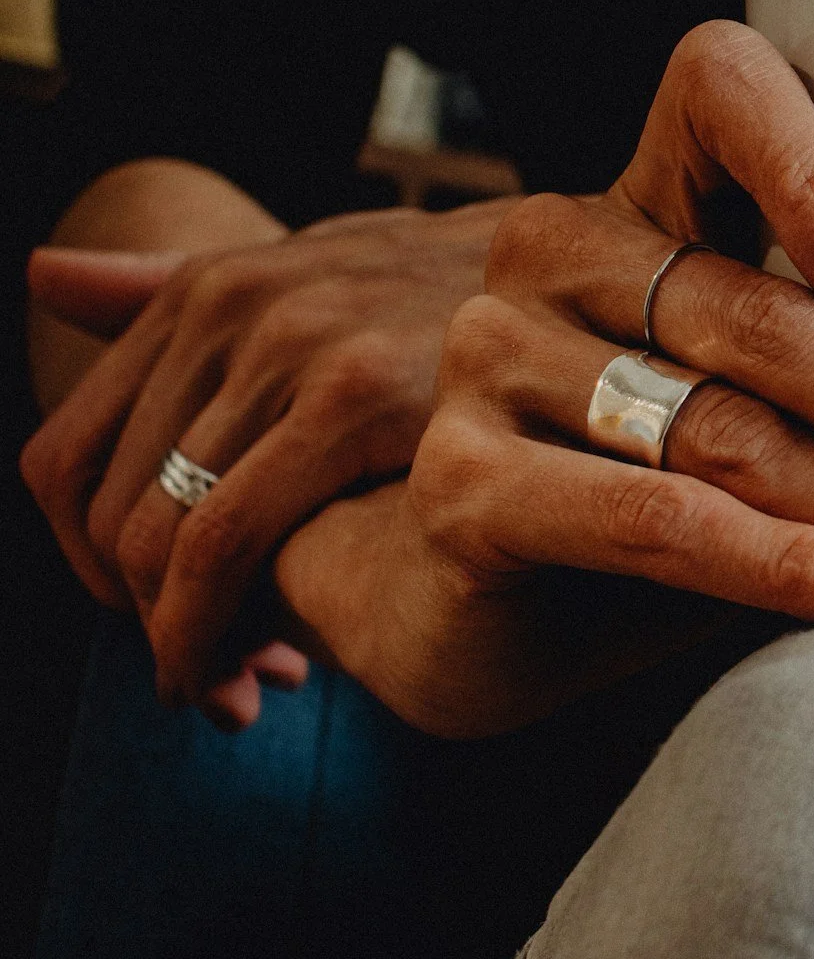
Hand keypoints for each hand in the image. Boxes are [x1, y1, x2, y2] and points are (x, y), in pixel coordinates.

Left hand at [21, 200, 511, 726]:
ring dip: (180, 640)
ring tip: (241, 686)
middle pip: (104, 511)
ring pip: (156, 538)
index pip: (66, 459)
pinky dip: (212, 627)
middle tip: (205, 678)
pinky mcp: (353, 393)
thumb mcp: (322, 272)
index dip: (89, 568)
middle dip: (138, 621)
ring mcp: (290, 343)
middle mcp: (231, 305)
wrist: (611, 276)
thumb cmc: (471, 296)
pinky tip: (269, 668)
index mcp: (209, 286)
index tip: (153, 622)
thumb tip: (40, 274)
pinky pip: (225, 540)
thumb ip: (179, 289)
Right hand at [275, 21, 813, 737]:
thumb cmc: (676, 481)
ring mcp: (498, 359)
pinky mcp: (468, 483)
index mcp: (652, 193)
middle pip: (770, 322)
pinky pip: (661, 521)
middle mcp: (560, 251)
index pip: (725, 94)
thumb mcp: (772, 403)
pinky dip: (795, 571)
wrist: (489, 606)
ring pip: (732, 435)